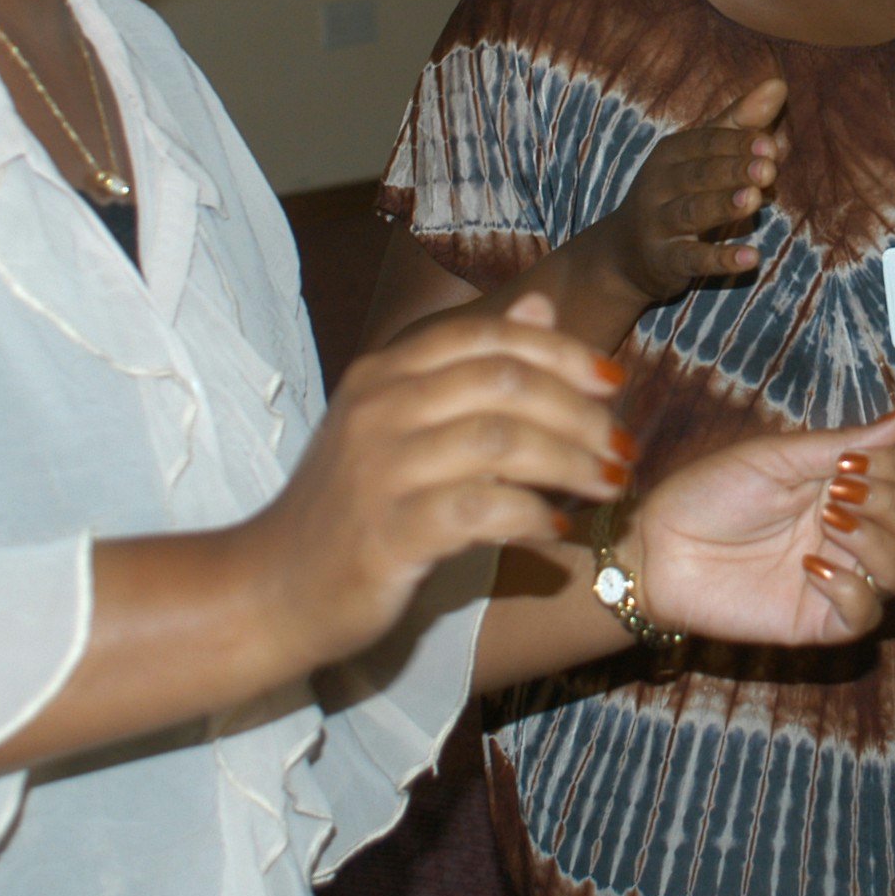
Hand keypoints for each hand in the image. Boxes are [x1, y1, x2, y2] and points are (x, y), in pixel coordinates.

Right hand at [249, 293, 628, 666]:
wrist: (271, 589)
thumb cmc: (352, 506)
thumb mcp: (401, 420)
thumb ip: (470, 365)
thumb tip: (539, 306)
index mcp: (385, 371)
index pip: (488, 337)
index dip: (562, 353)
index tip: (614, 382)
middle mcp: (379, 407)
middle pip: (504, 382)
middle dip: (580, 411)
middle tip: (623, 447)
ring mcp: (380, 469)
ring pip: (500, 440)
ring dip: (570, 462)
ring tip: (608, 487)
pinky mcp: (388, 533)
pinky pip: (480, 508)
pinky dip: (531, 514)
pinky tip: (558, 529)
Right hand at [592, 79, 786, 303]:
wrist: (625, 252)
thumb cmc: (677, 193)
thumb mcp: (702, 156)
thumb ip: (739, 122)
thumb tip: (779, 84)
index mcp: (671, 153)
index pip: (706, 142)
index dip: (737, 142)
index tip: (770, 145)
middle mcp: (658, 184)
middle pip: (699, 174)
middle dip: (733, 170)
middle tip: (769, 168)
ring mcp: (658, 224)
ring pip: (692, 213)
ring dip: (723, 206)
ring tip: (755, 200)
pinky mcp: (664, 261)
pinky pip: (692, 259)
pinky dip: (721, 259)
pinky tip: (752, 257)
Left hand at [624, 411, 894, 645]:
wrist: (659, 547)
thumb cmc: (710, 492)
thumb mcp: (774, 456)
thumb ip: (840, 443)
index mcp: (848, 486)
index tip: (856, 461)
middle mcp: (854, 532)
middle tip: (841, 492)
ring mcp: (841, 577)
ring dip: (879, 542)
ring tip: (830, 523)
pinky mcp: (820, 620)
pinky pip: (869, 616)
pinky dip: (853, 589)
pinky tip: (812, 568)